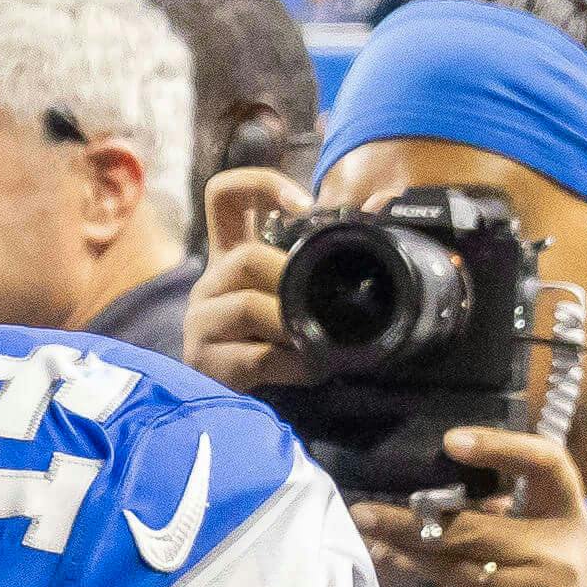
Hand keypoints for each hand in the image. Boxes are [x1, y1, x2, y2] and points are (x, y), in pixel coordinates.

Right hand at [179, 160, 317, 397]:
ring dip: (293, 324)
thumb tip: (384, 202)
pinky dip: (294, 362)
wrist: (237, 400)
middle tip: (320, 297)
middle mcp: (210, 281)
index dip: (260, 185)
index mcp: (230, 252)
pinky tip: (311, 367)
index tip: (304, 206)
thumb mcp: (297, 288)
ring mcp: (201, 321)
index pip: (223, 195)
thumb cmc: (274, 337)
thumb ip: (333, 247)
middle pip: (246, 257)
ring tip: (318, 338)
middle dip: (292, 278)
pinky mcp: (206, 361)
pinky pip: (256, 356)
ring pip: (248, 307)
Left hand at [353, 425, 586, 586]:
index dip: (501, 447)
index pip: (546, 463)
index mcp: (569, 517)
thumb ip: (499, 522)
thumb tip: (421, 503)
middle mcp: (560, 550)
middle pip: (472, 526)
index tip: (451, 441)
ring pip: (454, 567)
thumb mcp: (536, 551)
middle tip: (362, 513)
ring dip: (410, 560)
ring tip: (379, 548)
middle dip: (409, 521)